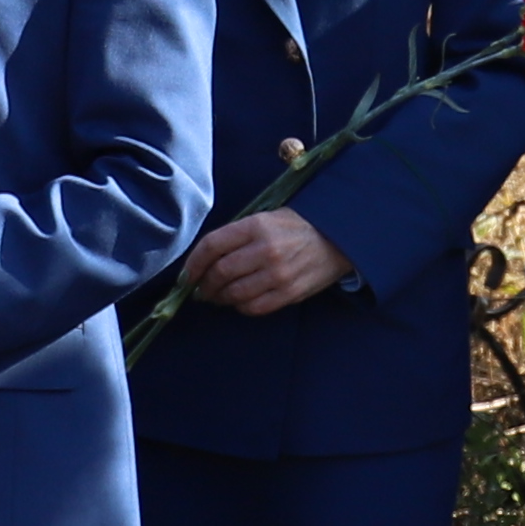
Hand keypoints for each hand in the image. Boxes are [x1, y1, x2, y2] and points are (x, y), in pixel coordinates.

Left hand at [188, 210, 350, 312]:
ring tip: (215, 296)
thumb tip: (204, 260)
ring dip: (219, 298)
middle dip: (203, 284)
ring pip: (234, 294)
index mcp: (257, 225)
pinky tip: (237, 302)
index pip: (212, 246)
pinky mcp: (289, 293)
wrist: (338, 238)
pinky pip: (254, 307)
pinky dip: (240, 307)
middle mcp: (267, 250)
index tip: (186, 274)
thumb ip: (237, 235)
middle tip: (199, 289)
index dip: (193, 263)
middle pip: (220, 272)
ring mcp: (279, 274)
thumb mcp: (266, 217)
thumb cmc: (296, 227)